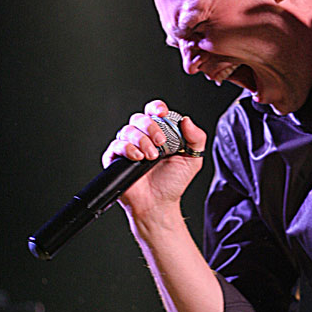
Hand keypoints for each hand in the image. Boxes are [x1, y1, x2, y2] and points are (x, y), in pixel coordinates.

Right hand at [102, 99, 205, 219]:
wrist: (159, 204)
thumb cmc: (173, 182)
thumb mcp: (192, 159)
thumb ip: (196, 138)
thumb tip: (187, 120)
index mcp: (160, 133)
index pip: (154, 112)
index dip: (156, 108)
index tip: (162, 113)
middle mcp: (143, 137)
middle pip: (140, 118)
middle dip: (151, 127)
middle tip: (161, 142)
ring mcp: (128, 147)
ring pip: (128, 130)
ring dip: (142, 140)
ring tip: (151, 156)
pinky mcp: (115, 158)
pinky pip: (116, 145)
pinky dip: (128, 148)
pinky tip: (138, 157)